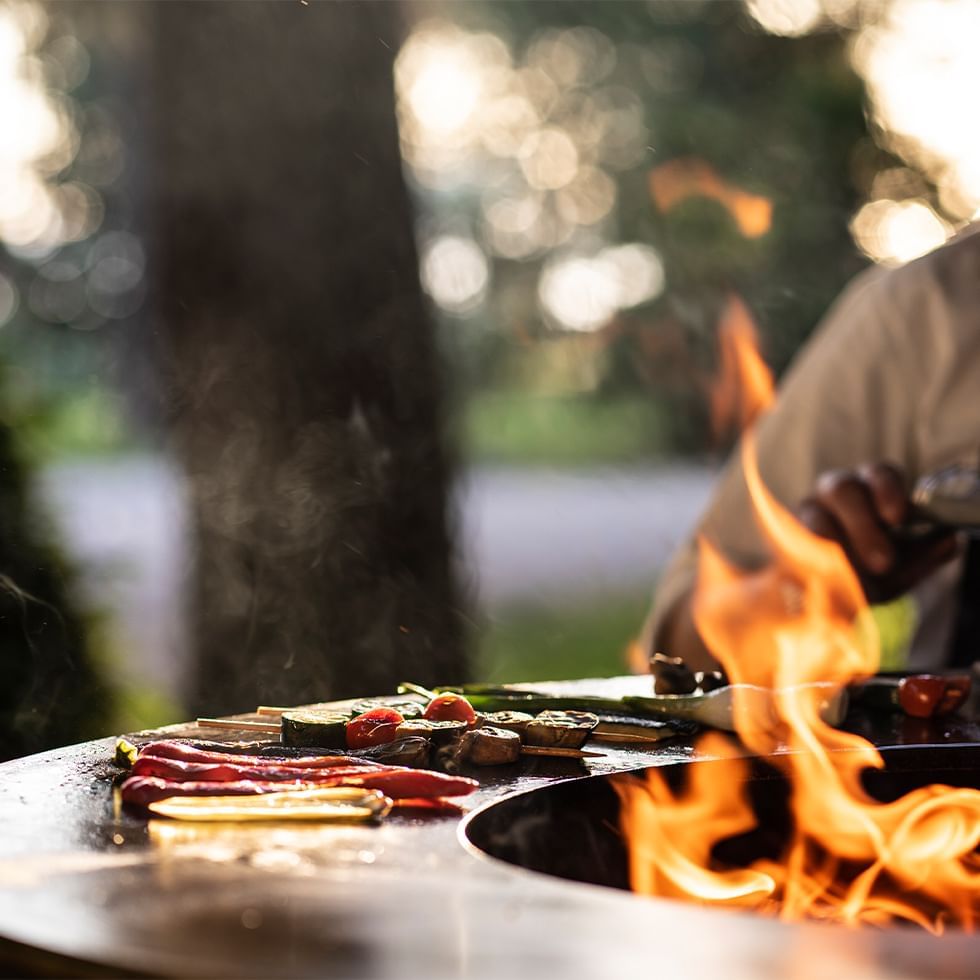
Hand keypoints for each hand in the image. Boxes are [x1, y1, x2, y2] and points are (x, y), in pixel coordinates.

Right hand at [796, 462, 958, 603]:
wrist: (822, 602)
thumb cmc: (865, 574)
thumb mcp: (900, 570)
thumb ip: (923, 556)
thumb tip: (951, 540)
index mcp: (868, 490)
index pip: (878, 472)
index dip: (887, 489)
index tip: (898, 518)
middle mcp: (832, 493)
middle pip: (841, 489)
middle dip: (863, 526)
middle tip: (882, 563)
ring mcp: (804, 512)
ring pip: (815, 518)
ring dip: (838, 550)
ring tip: (853, 580)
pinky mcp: (781, 537)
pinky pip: (794, 544)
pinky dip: (812, 564)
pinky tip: (824, 581)